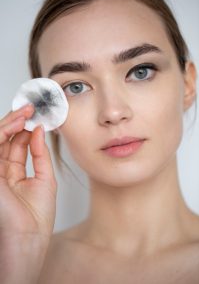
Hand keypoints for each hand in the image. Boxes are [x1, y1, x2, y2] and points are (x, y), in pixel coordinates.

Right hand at [0, 104, 56, 244]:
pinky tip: (19, 124)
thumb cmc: (37, 216)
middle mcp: (1, 170)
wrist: (29, 238)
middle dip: (17, 122)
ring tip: (26, 112)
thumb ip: (40, 154)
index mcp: (14, 173)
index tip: (38, 116)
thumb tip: (39, 130)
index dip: (26, 129)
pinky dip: (4, 132)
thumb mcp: (45, 178)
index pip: (16, 144)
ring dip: (11, 123)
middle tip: (31, 108)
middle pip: (5, 139)